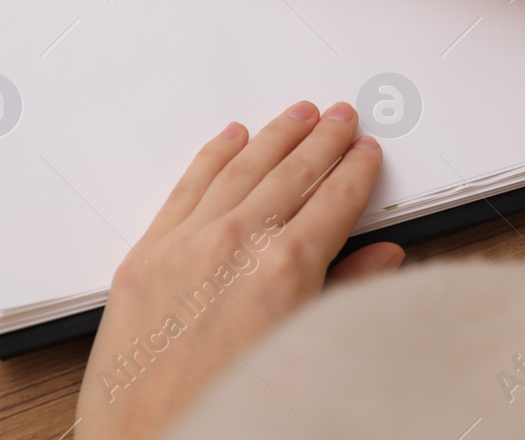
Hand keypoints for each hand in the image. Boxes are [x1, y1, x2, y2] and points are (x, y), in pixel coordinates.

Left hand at [74, 102, 403, 439]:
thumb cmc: (230, 412)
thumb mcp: (306, 353)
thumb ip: (345, 293)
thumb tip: (380, 259)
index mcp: (285, 270)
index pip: (334, 201)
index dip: (355, 173)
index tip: (367, 154)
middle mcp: (235, 244)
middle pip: (291, 173)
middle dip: (322, 142)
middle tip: (340, 119)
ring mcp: (185, 244)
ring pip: (240, 168)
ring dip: (274, 136)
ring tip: (298, 115)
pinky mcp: (144, 255)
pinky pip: (185, 187)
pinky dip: (212, 157)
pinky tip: (230, 139)